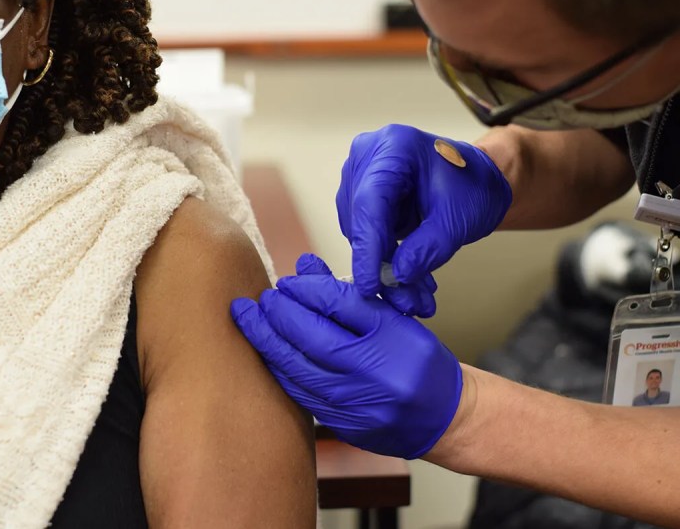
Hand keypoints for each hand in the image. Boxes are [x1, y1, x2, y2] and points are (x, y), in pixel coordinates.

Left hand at [231, 254, 462, 459]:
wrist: (444, 418)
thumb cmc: (420, 362)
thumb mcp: (395, 319)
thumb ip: (348, 294)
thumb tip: (304, 266)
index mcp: (392, 338)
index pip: (337, 305)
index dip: (304, 289)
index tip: (286, 281)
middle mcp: (374, 373)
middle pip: (311, 338)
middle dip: (276, 316)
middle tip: (258, 300)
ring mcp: (358, 405)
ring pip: (298, 370)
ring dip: (267, 343)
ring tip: (250, 320)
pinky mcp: (344, 427)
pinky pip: (301, 396)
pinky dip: (280, 371)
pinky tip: (268, 354)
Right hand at [338, 124, 511, 300]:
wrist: (479, 179)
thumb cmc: (474, 185)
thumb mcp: (458, 220)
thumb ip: (427, 248)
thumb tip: (397, 276)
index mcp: (393, 147)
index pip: (369, 204)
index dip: (368, 249)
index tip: (371, 286)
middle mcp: (368, 155)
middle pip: (360, 220)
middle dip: (382, 266)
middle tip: (408, 301)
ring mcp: (361, 173)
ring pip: (359, 232)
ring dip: (385, 267)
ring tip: (415, 294)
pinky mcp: (361, 195)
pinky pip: (365, 234)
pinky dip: (386, 259)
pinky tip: (408, 276)